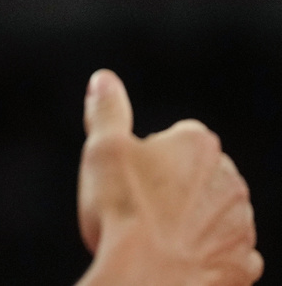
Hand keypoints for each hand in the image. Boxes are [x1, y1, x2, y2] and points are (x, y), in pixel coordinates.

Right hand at [76, 69, 261, 285]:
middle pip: (194, 175)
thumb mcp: (102, 148)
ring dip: (189, 221)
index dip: (145, 157)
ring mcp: (241, 224)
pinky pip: (226, 253)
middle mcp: (229, 178)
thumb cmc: (124, 210)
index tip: (127, 177)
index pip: (173, 137)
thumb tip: (104, 79)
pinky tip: (176, 259)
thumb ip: (107, 109)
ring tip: (152, 237)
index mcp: (197, 144)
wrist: (147, 278)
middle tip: (135, 208)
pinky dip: (205, 255)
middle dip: (171, 188)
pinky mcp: (243, 263)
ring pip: (212, 213)